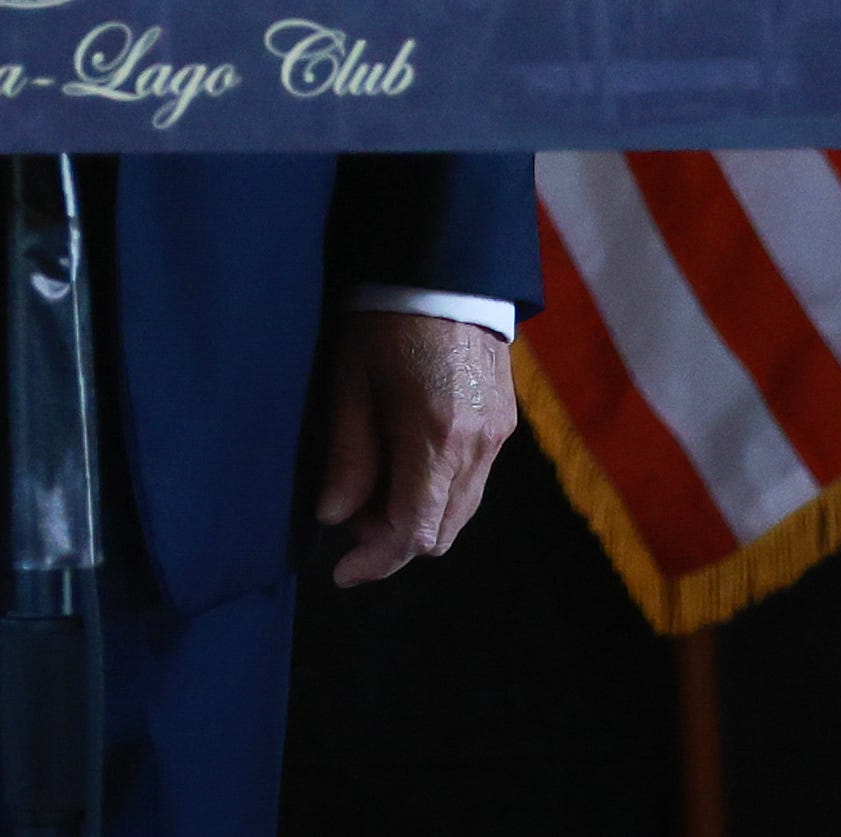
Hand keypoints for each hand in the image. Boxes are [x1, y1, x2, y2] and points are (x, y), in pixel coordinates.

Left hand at [310, 311, 509, 585]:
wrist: (444, 268)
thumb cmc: (385, 319)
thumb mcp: (351, 382)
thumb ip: (349, 456)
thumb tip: (334, 518)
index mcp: (437, 438)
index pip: (413, 532)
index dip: (376, 561)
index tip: (341, 572)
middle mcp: (478, 446)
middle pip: (443, 532)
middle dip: (394, 542)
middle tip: (350, 523)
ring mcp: (499, 435)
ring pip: (462, 511)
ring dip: (419, 518)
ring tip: (373, 491)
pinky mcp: (505, 422)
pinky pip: (474, 482)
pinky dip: (440, 492)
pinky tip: (407, 466)